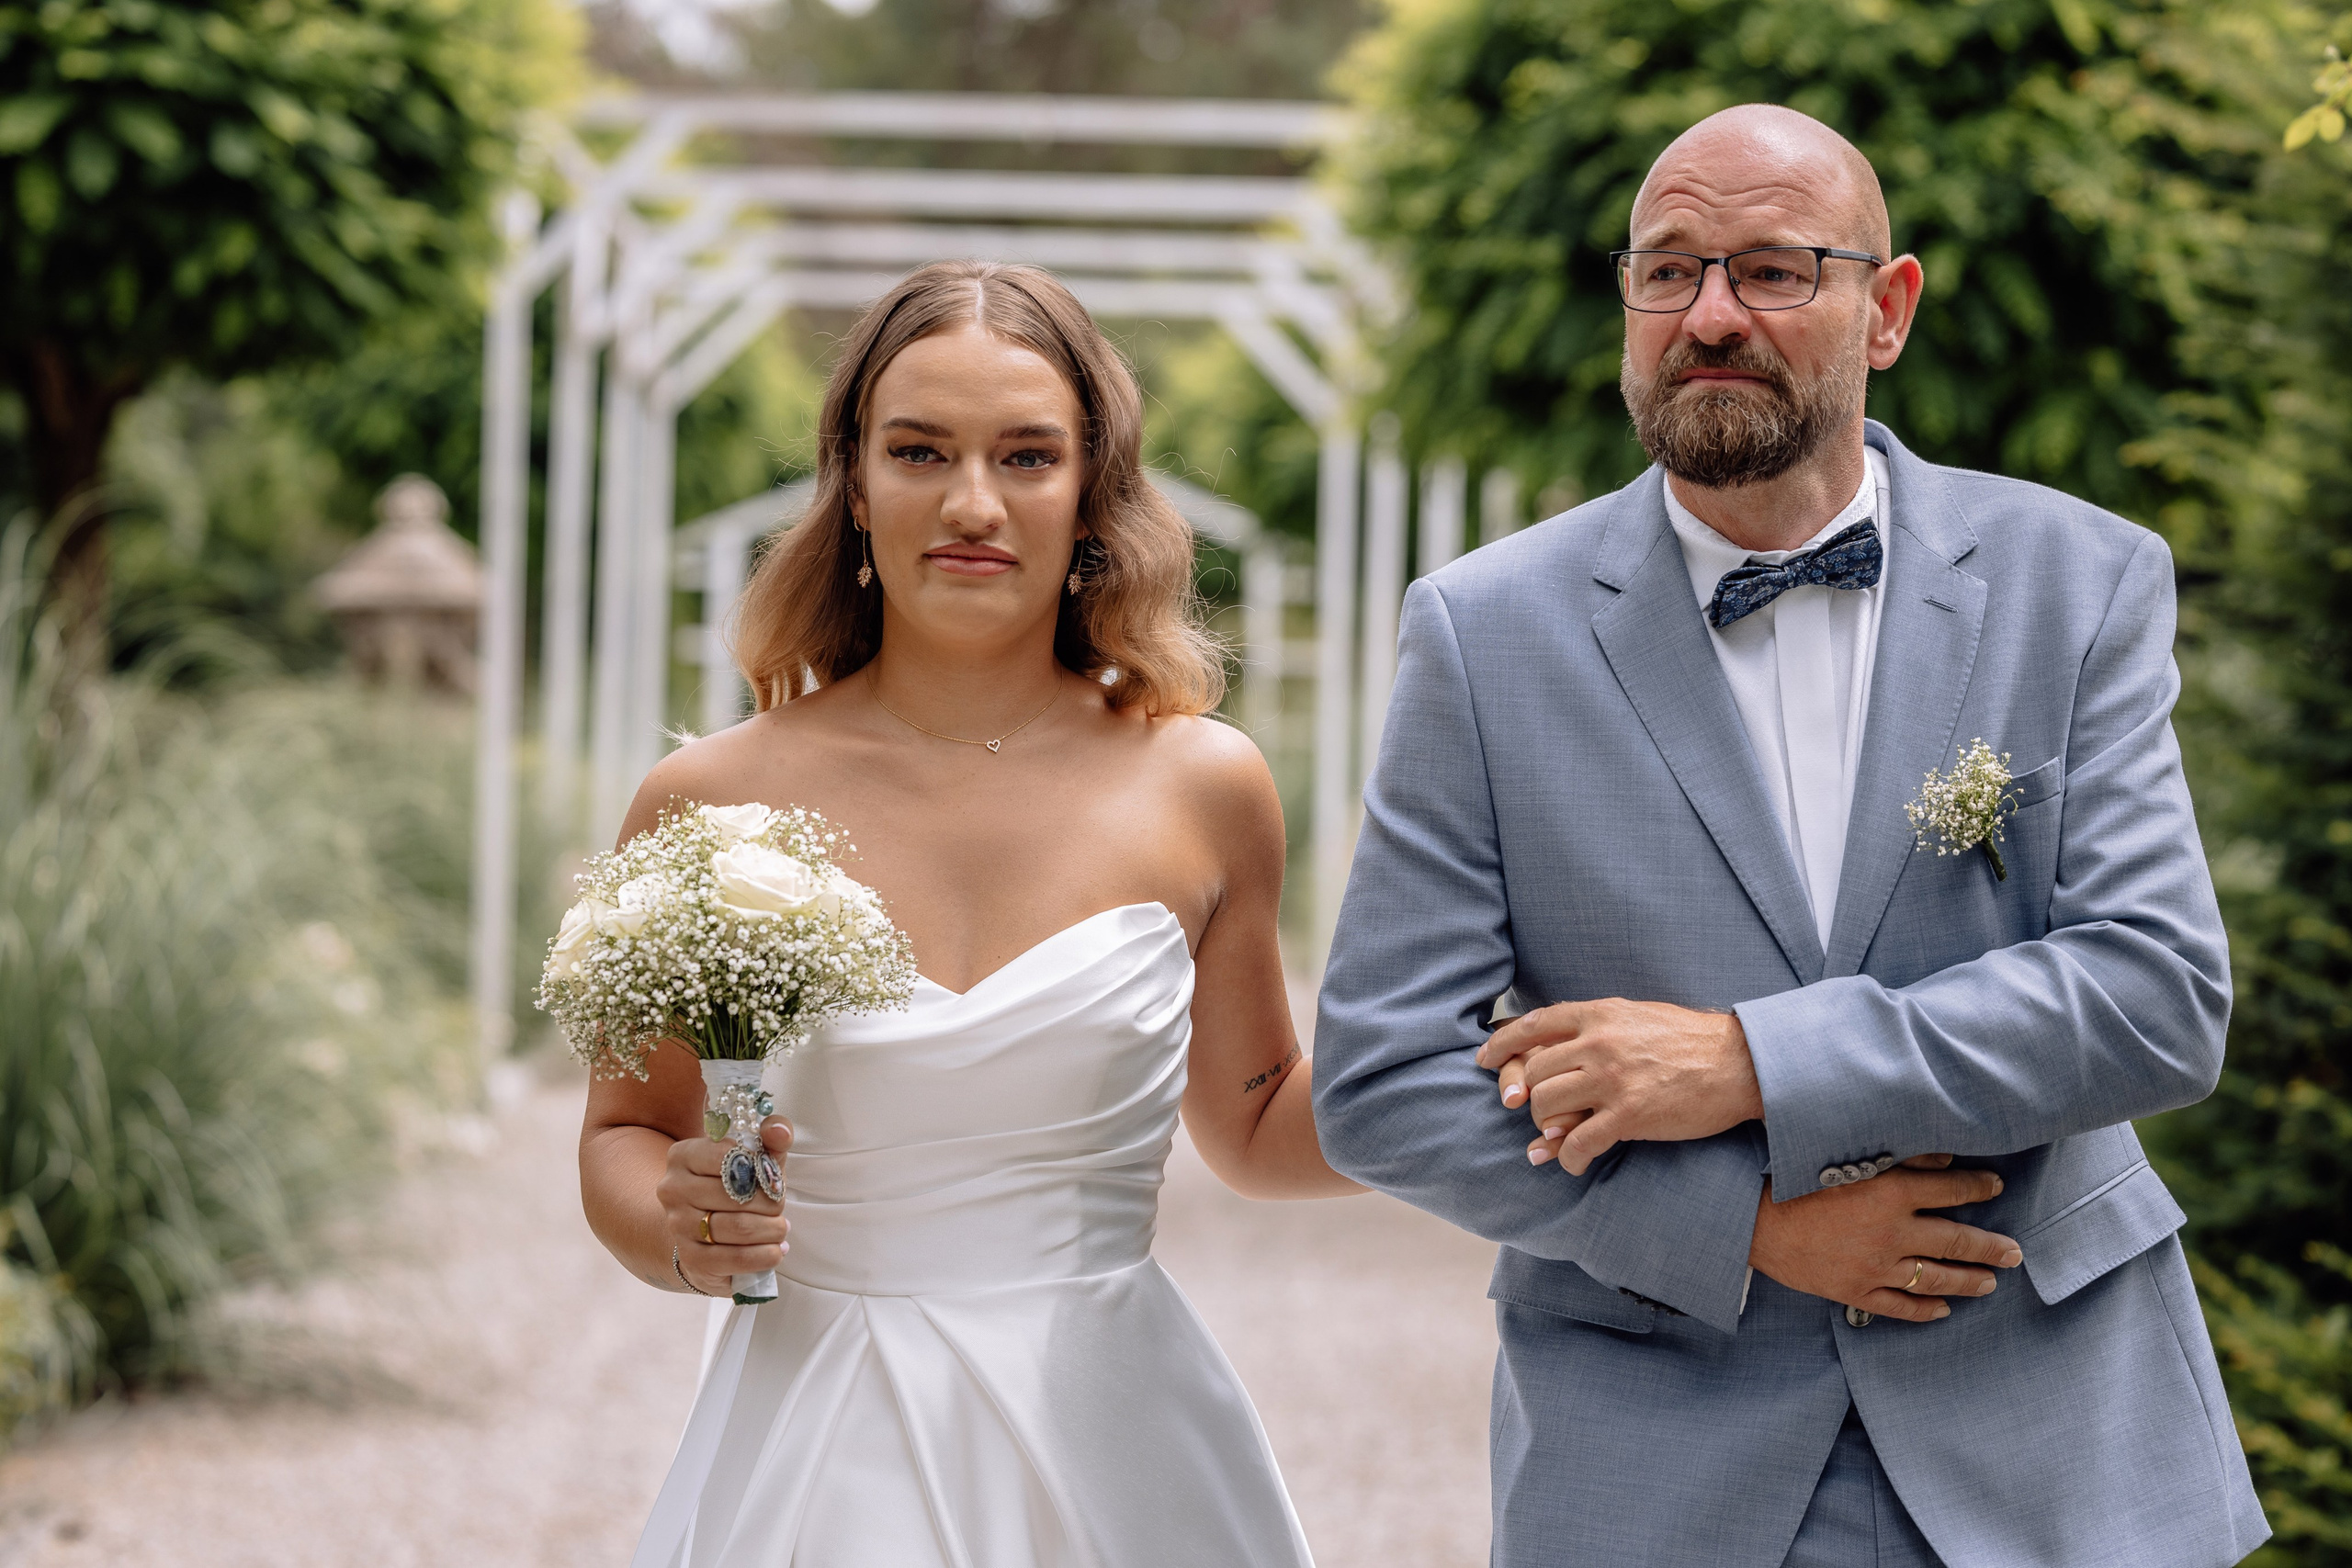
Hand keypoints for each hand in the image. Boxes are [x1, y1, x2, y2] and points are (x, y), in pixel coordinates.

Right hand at [656, 1117, 791, 1296]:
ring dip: (772, 1230)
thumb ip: (770, 1136)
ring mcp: (678, 1225)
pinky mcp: (691, 1259)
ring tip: (781, 1228)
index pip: (729, 1155)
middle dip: (771, 1203)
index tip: (773, 1178)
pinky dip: (764, 1255)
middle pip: (737, 1195)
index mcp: (683, 1155)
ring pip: (739, 1227)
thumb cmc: (734, 1187)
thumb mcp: (752, 1156)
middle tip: (780, 1207)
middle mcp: (673, 1189)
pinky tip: (776, 1251)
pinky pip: (736, 1258)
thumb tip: (780, 1132)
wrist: (701, 1232)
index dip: (760, 1168)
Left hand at [1476, 999, 1764, 1174]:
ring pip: (1545, 1106)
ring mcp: (1612, 1079)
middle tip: (1533, 1112)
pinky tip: (1574, 1164)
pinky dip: (1568, 1159)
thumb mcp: (1636, 1017)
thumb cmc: (1689, 1041)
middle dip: (1526, 1096)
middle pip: (1532, 1072)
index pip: (1532, 1024)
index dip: (1501, 1045)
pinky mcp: (1629, 1115)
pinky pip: (1578, 1143)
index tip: (1483, 1059)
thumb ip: (1595, 1028)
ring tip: (1556, 1137)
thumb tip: (1557, 1047)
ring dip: (1544, 1127)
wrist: (1740, 1063)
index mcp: (1599, 1015)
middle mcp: (1598, 1043)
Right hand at [1748, 1155, 2022, 1321]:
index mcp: (1890, 1194)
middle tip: (2014, 1253)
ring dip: (1969, 1281)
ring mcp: (1875, 1268)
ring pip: (1935, 1279)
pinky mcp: (1856, 1291)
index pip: (1950, 1191)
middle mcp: (1891, 1234)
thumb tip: (1943, 1156)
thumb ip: (1899, 1156)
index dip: (1978, 1187)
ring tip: (1990, 1282)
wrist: (1752, 1222)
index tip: (1996, 1186)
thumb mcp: (1846, 1157)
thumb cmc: (1794, 1181)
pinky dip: (1925, 1309)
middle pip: (1954, 1241)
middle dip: (1990, 1247)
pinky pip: (1900, 1306)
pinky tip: (1943, 1309)